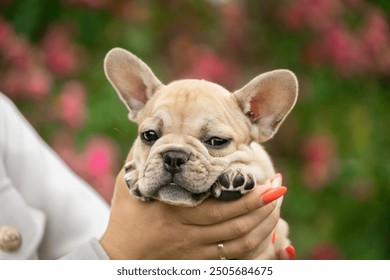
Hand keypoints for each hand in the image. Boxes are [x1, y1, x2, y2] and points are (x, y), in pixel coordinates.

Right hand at [100, 168, 287, 258]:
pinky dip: (253, 245)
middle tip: (280, 189)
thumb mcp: (129, 184)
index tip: (268, 179)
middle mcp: (188, 233)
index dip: (250, 195)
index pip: (221, 205)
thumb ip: (144, 160)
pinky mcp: (198, 262)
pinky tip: (264, 231)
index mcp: (174, 211)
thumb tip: (159, 137)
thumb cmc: (125, 216)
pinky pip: (234, 259)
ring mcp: (195, 251)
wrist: (119, 258)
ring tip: (276, 207)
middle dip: (264, 206)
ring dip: (263, 225)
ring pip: (240, 242)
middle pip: (237, 223)